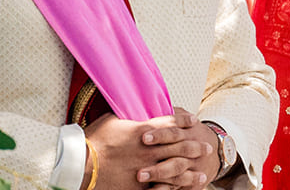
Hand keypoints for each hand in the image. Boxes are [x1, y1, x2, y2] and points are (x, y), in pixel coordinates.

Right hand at [83, 109, 217, 189]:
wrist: (82, 164)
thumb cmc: (94, 139)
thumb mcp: (112, 119)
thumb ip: (129, 115)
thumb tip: (136, 107)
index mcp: (144, 130)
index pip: (172, 122)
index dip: (185, 120)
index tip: (194, 120)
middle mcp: (150, 149)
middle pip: (181, 146)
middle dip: (196, 147)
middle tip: (207, 148)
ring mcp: (147, 168)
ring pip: (177, 169)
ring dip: (192, 171)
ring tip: (202, 174)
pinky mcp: (141, 185)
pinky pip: (164, 187)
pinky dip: (176, 188)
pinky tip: (183, 189)